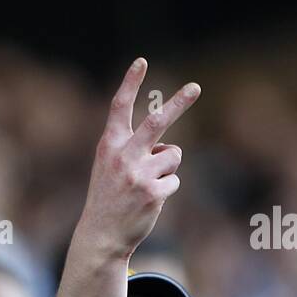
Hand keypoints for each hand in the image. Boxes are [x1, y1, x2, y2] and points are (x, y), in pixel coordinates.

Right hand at [73, 58, 199, 257]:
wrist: (101, 235)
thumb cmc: (108, 198)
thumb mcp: (109, 168)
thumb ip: (134, 150)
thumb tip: (172, 148)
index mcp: (109, 146)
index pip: (120, 108)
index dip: (130, 83)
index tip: (142, 61)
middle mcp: (123, 157)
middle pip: (156, 122)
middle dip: (178, 103)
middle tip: (195, 87)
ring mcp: (138, 175)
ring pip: (173, 156)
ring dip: (167, 168)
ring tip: (147, 185)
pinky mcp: (153, 193)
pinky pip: (174, 181)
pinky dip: (166, 190)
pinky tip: (149, 201)